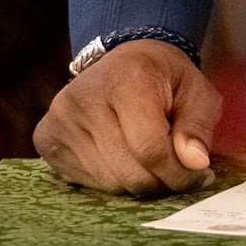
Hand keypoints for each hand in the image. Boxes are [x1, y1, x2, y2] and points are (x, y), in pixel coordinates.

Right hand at [33, 40, 222, 192]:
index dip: (179, 174)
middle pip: (129, 172)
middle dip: (160, 182)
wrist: (123, 62)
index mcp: (125, 80)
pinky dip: (110, 180)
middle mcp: (84, 97)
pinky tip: (120, 159)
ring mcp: (59, 118)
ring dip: (136, 183)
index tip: (199, 176)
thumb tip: (195, 163)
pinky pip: (86, 181)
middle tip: (175, 171)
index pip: (150, 149)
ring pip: (108, 182)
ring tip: (149, 162)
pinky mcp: (46, 137)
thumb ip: (198, 127)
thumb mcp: (197, 93)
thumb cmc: (164, 80)